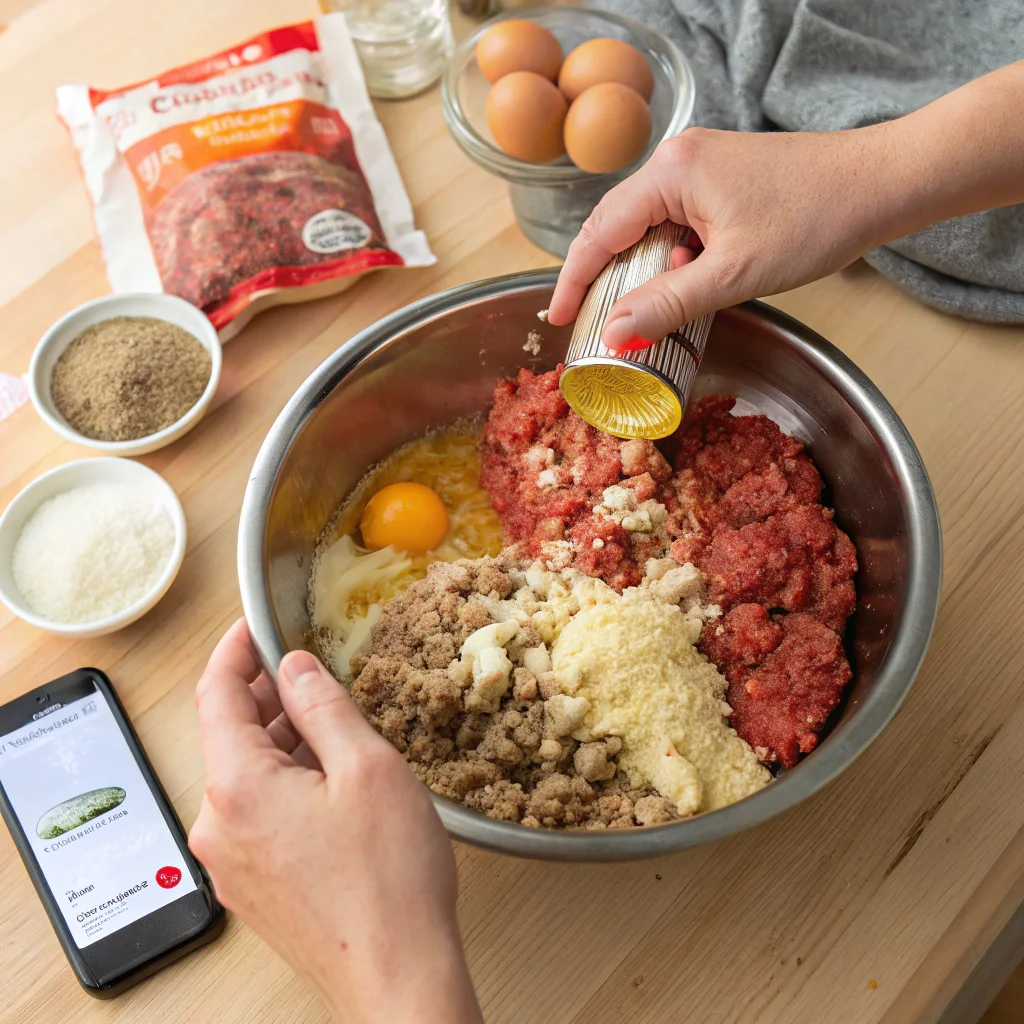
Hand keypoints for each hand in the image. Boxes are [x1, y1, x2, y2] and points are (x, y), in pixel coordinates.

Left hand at [189, 620, 481, 1023]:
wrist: (396, 976)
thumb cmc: (388, 877)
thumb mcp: (366, 767)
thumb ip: (322, 706)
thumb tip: (294, 668)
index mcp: (238, 786)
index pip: (215, 694)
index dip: (234, 650)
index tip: (253, 625)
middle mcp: (218, 825)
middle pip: (229, 736)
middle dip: (267, 696)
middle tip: (309, 671)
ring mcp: (232, 862)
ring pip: (245, 776)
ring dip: (282, 741)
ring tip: (333, 726)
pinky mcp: (254, 887)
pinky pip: (256, 814)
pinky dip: (284, 782)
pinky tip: (329, 779)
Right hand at [548, 125, 897, 349]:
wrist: (881, 182)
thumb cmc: (815, 219)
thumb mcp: (734, 273)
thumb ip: (667, 304)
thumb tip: (614, 334)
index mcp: (670, 173)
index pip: (598, 232)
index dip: (573, 281)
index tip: (558, 320)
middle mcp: (675, 160)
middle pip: (614, 226)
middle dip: (601, 278)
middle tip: (588, 324)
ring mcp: (698, 164)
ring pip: (645, 226)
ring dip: (639, 270)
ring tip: (637, 313)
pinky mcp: (718, 177)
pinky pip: (673, 221)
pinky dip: (668, 257)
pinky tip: (681, 284)